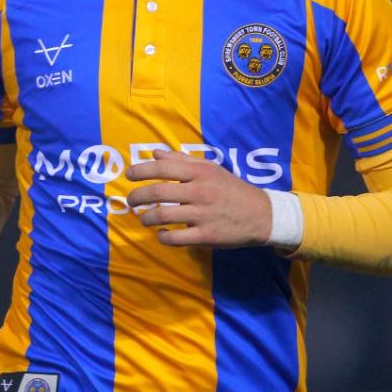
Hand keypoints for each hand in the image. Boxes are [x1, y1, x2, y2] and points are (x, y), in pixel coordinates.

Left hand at [125, 150, 272, 247]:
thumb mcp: (212, 169)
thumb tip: (155, 153)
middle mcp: (201, 191)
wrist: (262, 215)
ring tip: (144, 218)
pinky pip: (175, 238)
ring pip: (162, 215)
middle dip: (137, 197)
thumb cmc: (233, 190)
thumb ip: (183, 160)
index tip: (129, 175)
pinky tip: (162, 233)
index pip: (163, 167)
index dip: (141, 170)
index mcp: (201, 173)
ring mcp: (203, 214)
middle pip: (157, 192)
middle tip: (130, 201)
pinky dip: (162, 236)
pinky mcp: (206, 235)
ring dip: (146, 218)